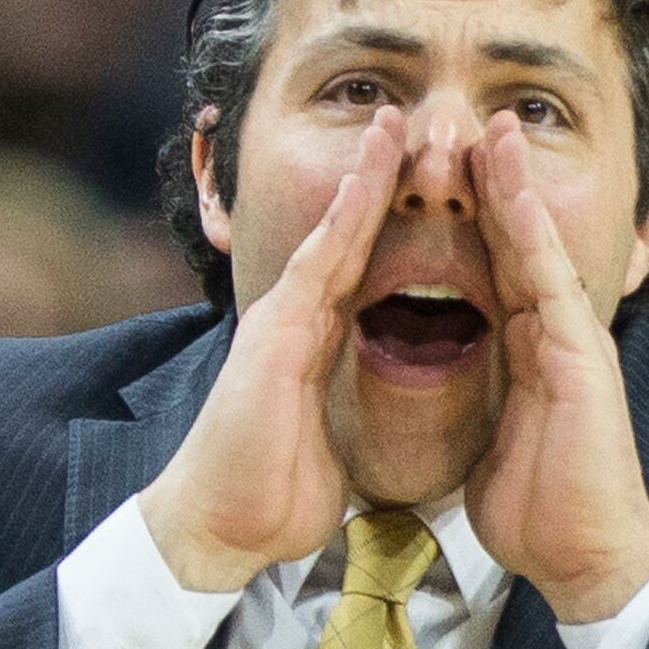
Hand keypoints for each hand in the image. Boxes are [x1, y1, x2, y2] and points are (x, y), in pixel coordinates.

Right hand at [136, 109, 404, 591]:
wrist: (223, 526)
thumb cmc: (272, 497)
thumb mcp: (329, 443)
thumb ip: (344, 412)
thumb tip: (373, 420)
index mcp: (315, 345)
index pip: (362, 270)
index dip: (389, 225)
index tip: (425, 186)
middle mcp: (297, 322)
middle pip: (347, 235)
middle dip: (376, 178)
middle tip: (406, 122)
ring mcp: (282, 322)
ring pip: (332, 233)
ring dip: (363, 176)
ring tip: (390, 123)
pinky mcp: (276, 333)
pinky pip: (317, 263)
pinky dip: (343, 217)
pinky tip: (367, 176)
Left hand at [464, 113, 648, 624]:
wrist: (585, 557)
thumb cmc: (539, 513)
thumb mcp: (490, 445)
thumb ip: (480, 407)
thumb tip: (450, 402)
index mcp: (529, 353)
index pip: (495, 271)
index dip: (472, 222)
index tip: (443, 177)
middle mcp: (554, 335)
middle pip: (518, 244)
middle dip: (495, 184)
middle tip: (472, 124)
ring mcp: (572, 341)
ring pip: (538, 248)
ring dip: (516, 188)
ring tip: (495, 130)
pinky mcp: (581, 356)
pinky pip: (552, 282)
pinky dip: (532, 234)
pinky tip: (514, 193)